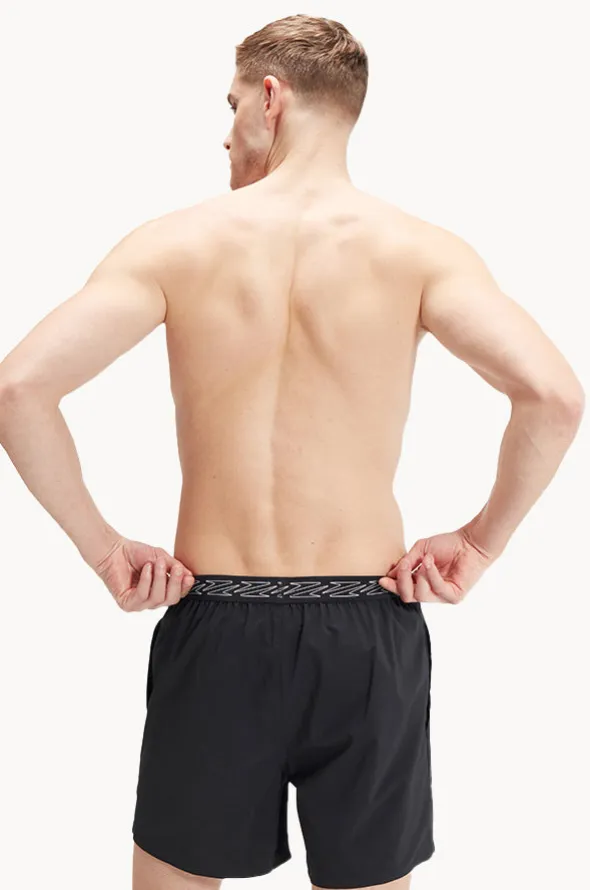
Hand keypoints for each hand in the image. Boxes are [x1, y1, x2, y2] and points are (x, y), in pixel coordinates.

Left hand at [92, 535, 194, 610]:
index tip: (189, 576)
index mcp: (161, 591)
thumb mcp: (161, 558)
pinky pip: (142, 596)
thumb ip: (174, 567)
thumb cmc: (136, 554)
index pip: (178, 595)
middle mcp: (151, 600)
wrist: (114, 550)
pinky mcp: (127, 604)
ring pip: (157, 598)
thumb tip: (189, 575)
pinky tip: (146, 569)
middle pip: (171, 600)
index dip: (185, 587)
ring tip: (156, 563)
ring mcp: (139, 604)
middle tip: (175, 568)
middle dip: (175, 583)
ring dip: (160, 579)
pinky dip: (146, 581)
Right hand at [378, 526, 494, 604]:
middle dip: (402, 581)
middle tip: (404, 566)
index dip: (392, 586)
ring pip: (420, 595)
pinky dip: (431, 574)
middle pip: (408, 597)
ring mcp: (442, 596)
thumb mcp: (420, 550)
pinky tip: (431, 561)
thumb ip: (406, 562)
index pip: (403, 590)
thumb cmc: (448, 544)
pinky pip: (436, 589)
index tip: (382, 579)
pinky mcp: (454, 597)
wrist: (470, 542)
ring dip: (419, 575)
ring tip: (425, 559)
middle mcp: (431, 591)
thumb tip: (391, 573)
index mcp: (421, 582)